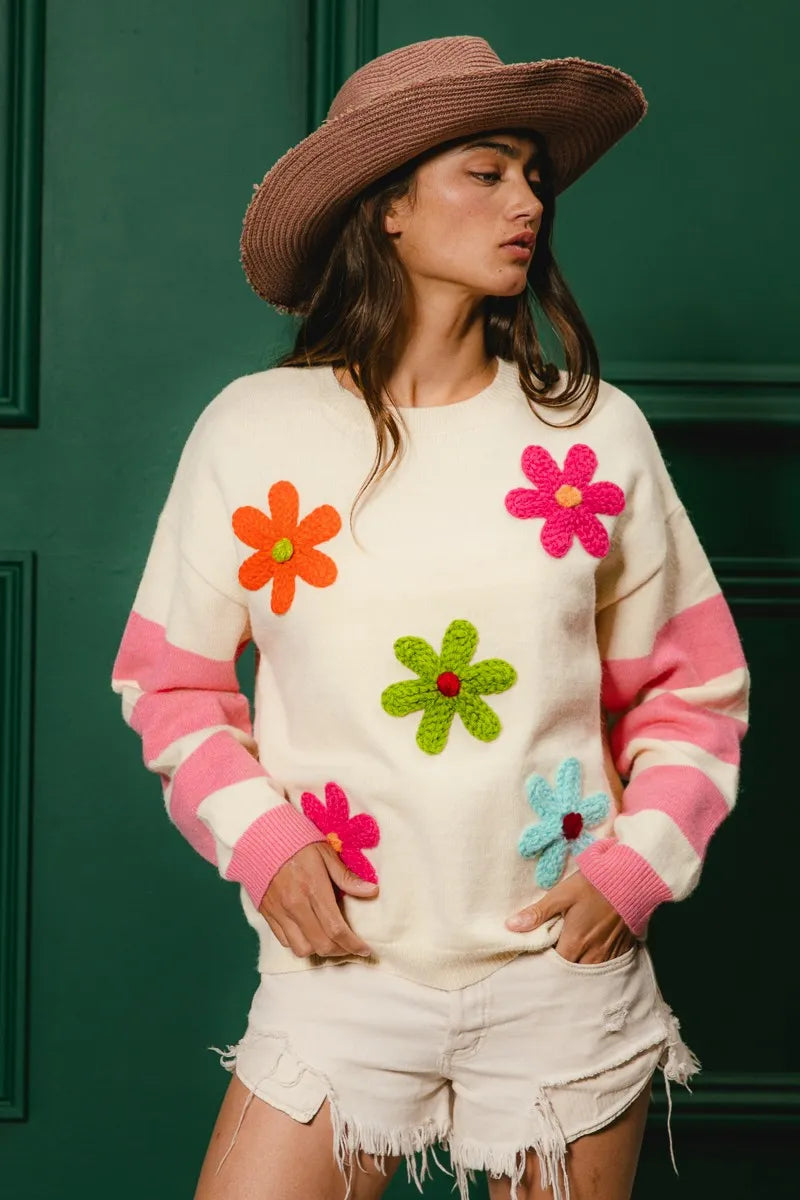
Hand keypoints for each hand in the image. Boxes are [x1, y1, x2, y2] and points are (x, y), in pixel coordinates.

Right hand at [259, 842, 377, 959]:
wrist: (260, 838)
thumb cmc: (297, 842)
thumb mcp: (326, 853)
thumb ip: (346, 876)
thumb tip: (372, 891)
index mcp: (313, 889)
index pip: (336, 928)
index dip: (353, 944)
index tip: (365, 949)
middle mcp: (295, 905)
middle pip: (321, 945)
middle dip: (340, 951)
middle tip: (351, 946)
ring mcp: (279, 912)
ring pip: (302, 949)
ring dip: (319, 950)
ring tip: (330, 941)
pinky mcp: (268, 915)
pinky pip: (285, 941)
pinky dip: (300, 944)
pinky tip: (310, 934)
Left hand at [505, 871, 636, 963]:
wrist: (631, 880)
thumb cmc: (595, 885)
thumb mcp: (562, 894)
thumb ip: (538, 913)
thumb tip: (511, 926)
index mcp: (574, 942)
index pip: (553, 965)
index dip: (543, 961)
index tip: (536, 954)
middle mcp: (592, 954)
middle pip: (571, 972)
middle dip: (560, 968)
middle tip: (551, 957)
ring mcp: (608, 954)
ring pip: (588, 972)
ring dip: (578, 967)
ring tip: (569, 957)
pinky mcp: (621, 950)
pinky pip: (606, 967)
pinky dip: (596, 965)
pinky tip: (589, 956)